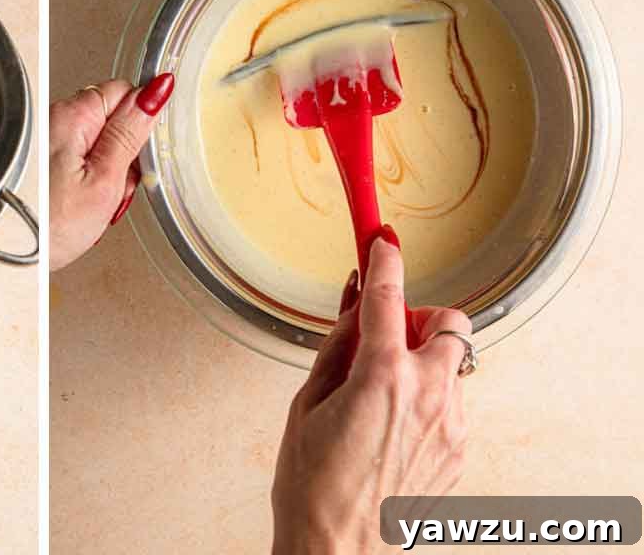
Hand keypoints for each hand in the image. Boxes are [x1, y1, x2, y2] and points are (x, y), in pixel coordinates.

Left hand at [48, 74, 173, 270]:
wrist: (16, 256)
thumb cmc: (51, 226)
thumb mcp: (106, 180)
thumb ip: (131, 132)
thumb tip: (155, 92)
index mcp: (71, 115)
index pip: (124, 92)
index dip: (139, 125)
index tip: (137, 156)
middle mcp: (53, 120)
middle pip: (111, 120)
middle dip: (123, 154)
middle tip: (116, 188)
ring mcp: (46, 142)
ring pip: (98, 145)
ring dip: (107, 173)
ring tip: (97, 203)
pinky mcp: (43, 162)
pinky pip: (80, 162)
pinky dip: (88, 182)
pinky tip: (82, 205)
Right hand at [271, 233, 471, 553]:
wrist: (337, 550)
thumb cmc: (311, 485)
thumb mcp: (307, 402)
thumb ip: (336, 345)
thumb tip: (352, 303)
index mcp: (383, 378)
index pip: (388, 297)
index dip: (384, 261)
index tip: (381, 241)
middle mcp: (428, 396)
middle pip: (451, 323)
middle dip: (419, 318)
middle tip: (383, 336)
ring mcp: (450, 426)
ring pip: (451, 364)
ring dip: (420, 361)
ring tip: (376, 393)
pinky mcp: (457, 451)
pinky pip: (448, 402)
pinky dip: (424, 397)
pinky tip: (387, 425)